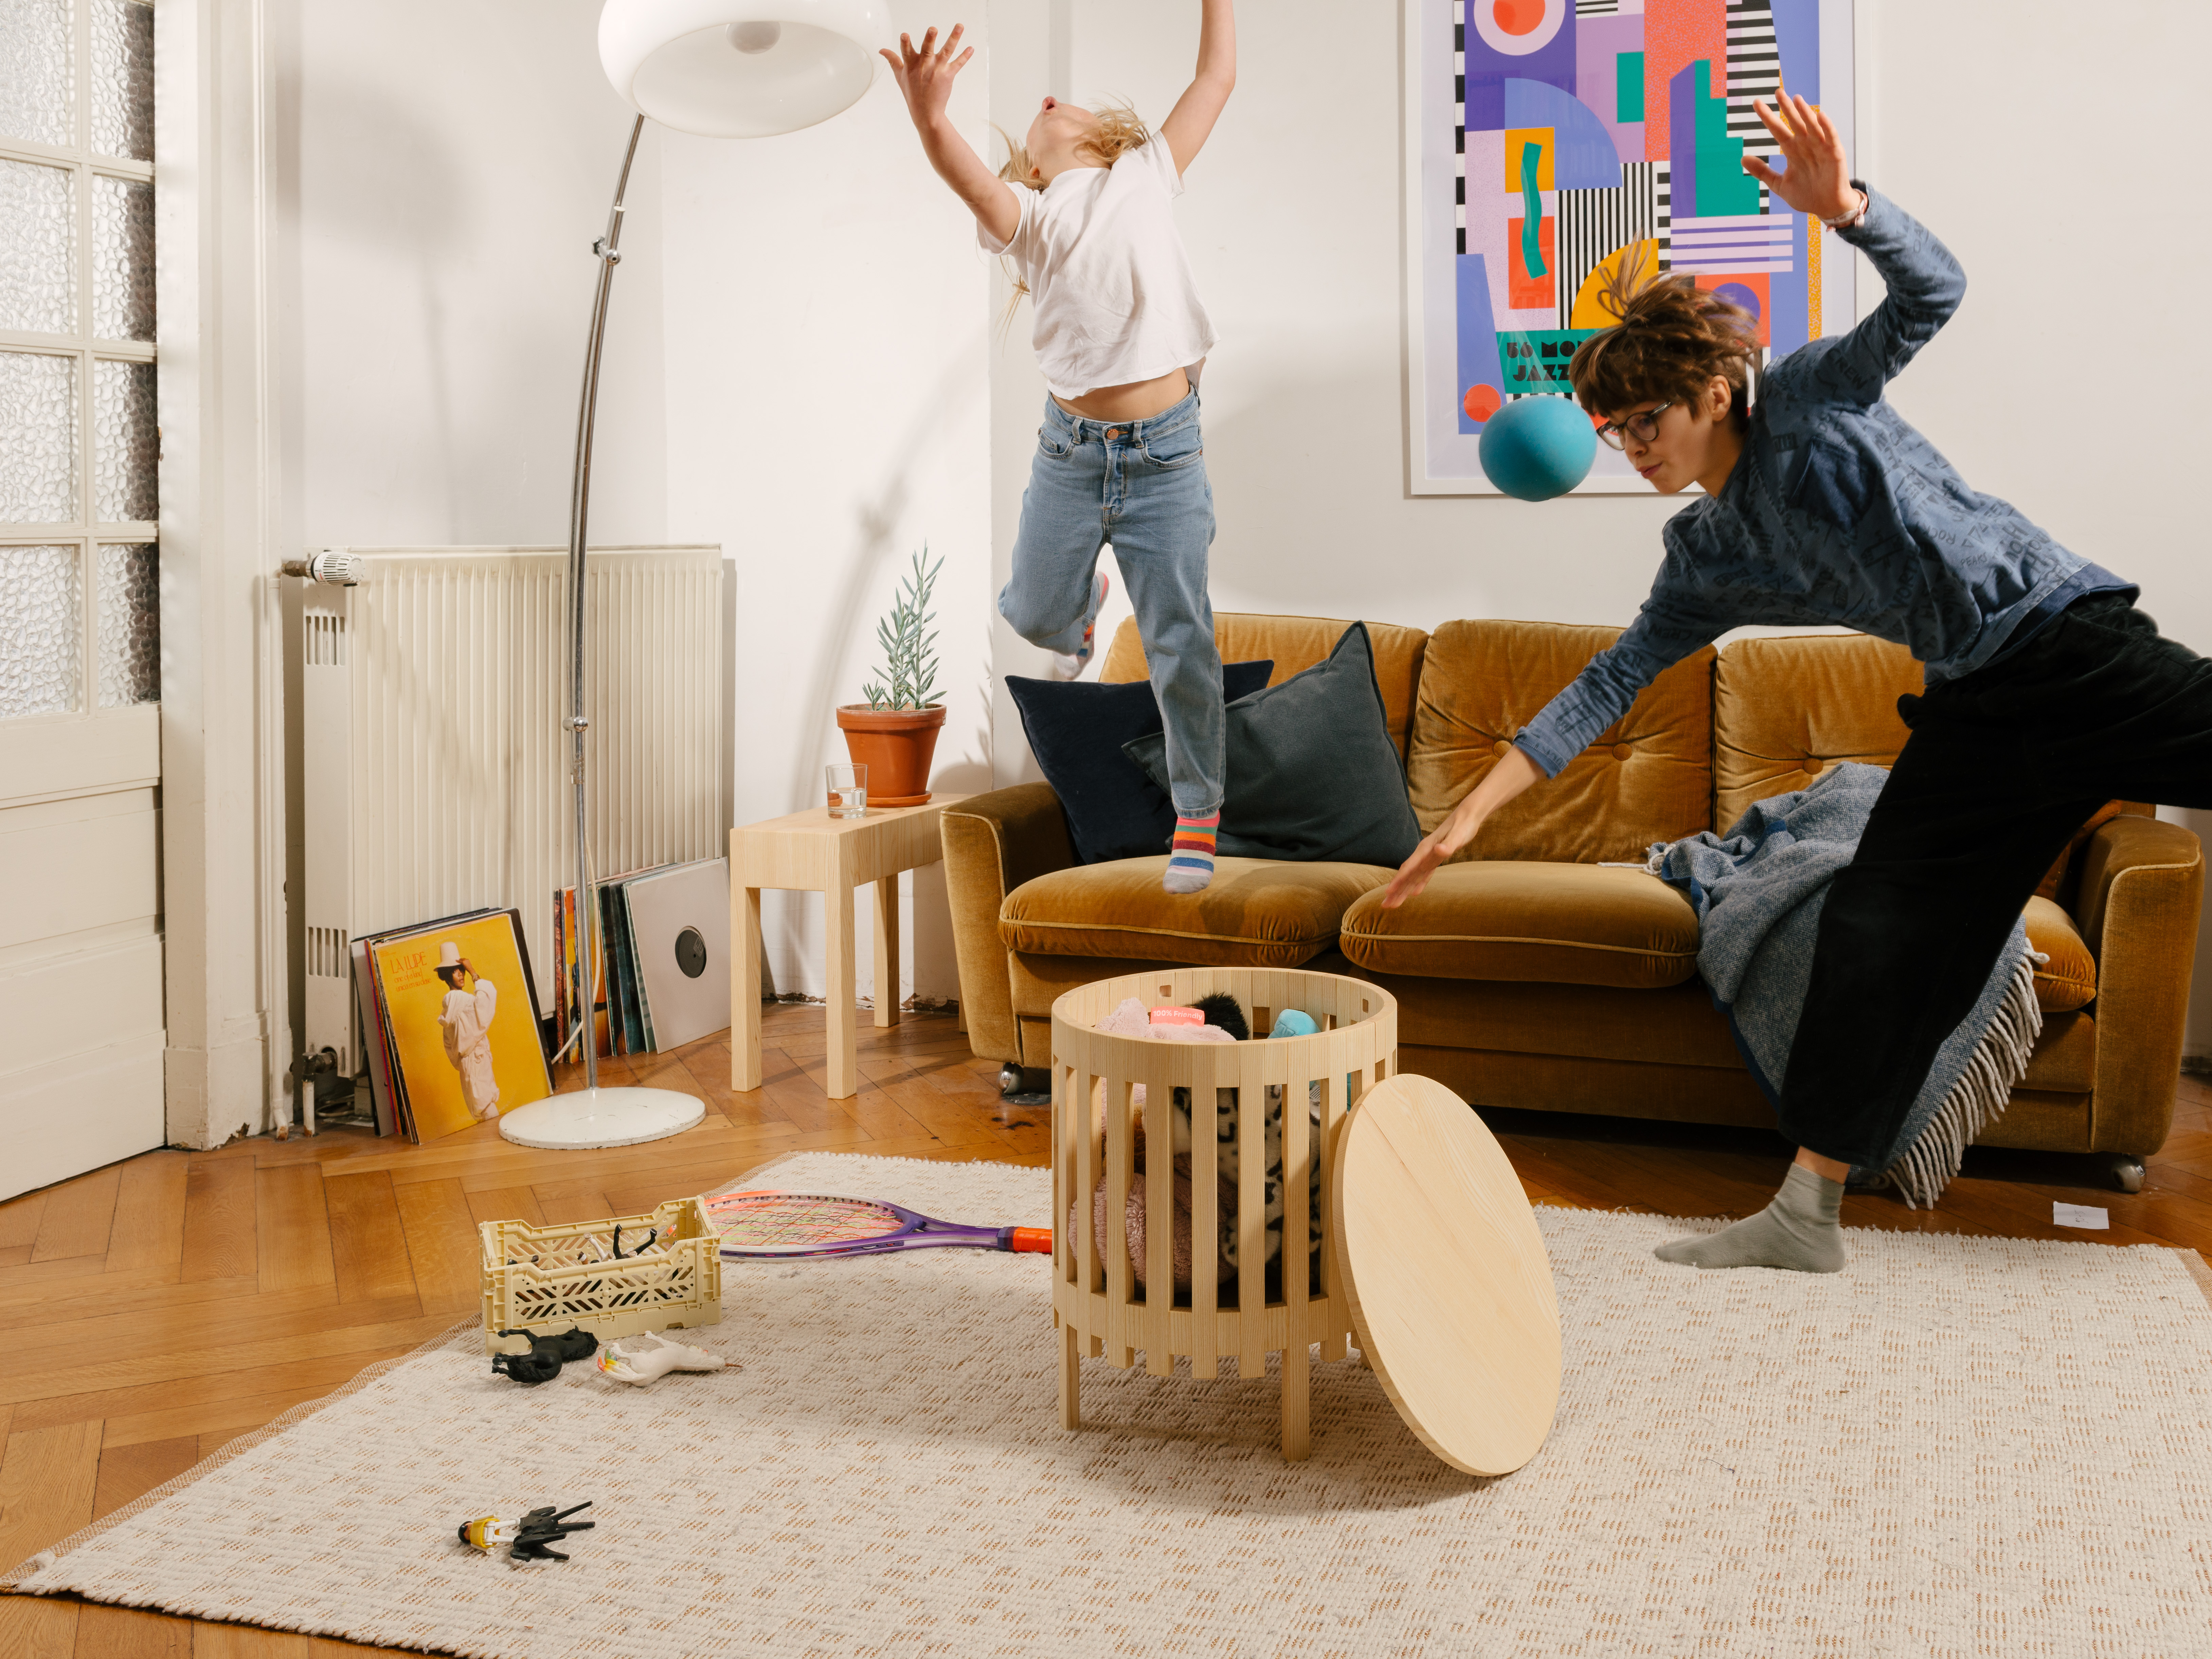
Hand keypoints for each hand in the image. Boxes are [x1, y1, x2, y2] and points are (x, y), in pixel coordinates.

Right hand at [880, 25, 973, 129]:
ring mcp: (937, 70)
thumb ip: (893, 60)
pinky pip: (958, 64)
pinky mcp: (948, 75)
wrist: (926, 112)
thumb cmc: (912, 93)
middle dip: (929, 39)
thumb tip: (882, 50)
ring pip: (946, 51)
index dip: (905, 43)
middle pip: (927, 49)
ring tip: (959, 26)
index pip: (906, 51)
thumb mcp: (900, 76)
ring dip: (953, 38)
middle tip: (933, 29)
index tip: (904, 35)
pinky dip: (965, 56)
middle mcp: (924, 66)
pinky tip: (971, 48)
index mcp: (911, 65)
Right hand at [1383, 810, 1472, 908]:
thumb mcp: (1458, 835)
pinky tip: (1414, 893)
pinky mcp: (1436, 859)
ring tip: (1393, 904)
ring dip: (1403, 891)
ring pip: (1413, 877)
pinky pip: (1424, 874)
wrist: (1467, 816)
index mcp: (1425, 849)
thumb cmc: (1463, 825)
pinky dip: (1419, 884)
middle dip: (1396, 891)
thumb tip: (1439, 850)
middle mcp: (1424, 854)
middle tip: (1385, 906)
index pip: (1409, 867)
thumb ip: (1448, 844)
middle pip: (1407, 875)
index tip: (1388, 892)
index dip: (1399, 880)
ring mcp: (1428, 857)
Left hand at [1742, 93, 1857, 222]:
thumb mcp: (1779, 184)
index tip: (1757, 103)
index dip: (1767, 117)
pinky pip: (1831, 137)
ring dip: (1805, 113)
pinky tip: (1819, 115)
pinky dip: (1826, 126)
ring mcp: (1821, 148)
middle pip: (1794, 123)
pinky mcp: (1835, 154)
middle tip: (1777, 92)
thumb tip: (1743, 158)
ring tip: (1796, 99)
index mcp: (1792, 151)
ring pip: (1812, 126)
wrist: (1826, 207)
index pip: (1778, 130)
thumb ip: (1762, 172)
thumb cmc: (1806, 195)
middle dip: (1786, 108)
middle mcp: (1806, 146)